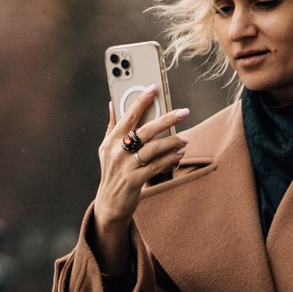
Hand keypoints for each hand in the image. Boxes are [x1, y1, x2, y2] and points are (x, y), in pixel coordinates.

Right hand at [90, 90, 190, 274]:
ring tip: (185, 140)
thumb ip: (112, 127)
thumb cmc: (113, 172)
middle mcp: (117, 150)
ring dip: (172, 142)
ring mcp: (125, 166)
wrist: (110, 203)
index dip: (141, 101)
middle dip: (166, 119)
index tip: (154, 89)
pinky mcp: (134, 180)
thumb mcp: (107, 149)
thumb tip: (111, 104)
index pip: (127, 115)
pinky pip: (156, 166)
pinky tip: (180, 155)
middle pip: (145, 130)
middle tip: (183, 112)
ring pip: (153, 148)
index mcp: (111, 139)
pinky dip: (169, 160)